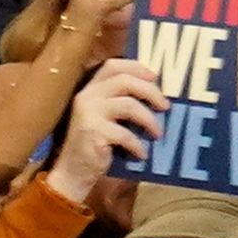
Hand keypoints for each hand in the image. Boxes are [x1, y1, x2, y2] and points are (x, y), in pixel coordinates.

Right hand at [49, 60, 164, 201]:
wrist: (72, 172)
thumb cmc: (95, 144)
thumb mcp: (105, 117)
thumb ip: (120, 103)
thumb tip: (156, 97)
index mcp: (90, 89)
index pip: (113, 65)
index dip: (136, 67)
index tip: (155, 78)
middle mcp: (87, 96)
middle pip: (125, 80)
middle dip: (150, 91)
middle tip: (165, 107)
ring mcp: (88, 113)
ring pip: (129, 105)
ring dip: (149, 120)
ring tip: (157, 133)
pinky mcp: (93, 132)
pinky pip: (125, 134)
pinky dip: (138, 145)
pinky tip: (141, 154)